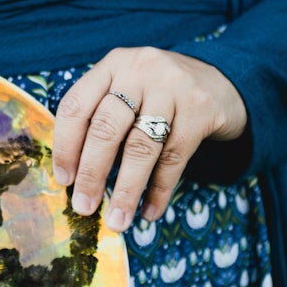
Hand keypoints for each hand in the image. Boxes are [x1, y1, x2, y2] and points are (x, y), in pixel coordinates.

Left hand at [51, 46, 247, 231]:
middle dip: (92, 173)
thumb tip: (75, 177)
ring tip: (117, 221)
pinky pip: (174, 158)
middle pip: (107, 127)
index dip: (65, 146)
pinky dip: (159, 190)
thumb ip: (102, 117)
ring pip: (141, 146)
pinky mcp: (200, 109)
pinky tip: (149, 212)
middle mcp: (140, 70)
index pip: (76, 105)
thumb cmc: (160, 94)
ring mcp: (173, 87)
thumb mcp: (128, 89)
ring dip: (127, 190)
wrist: (221, 82)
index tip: (64, 180)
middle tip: (83, 207)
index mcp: (112, 65)